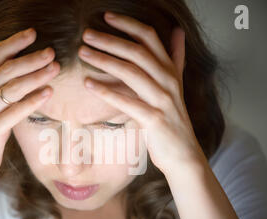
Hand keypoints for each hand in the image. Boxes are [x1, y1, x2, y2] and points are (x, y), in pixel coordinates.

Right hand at [0, 28, 59, 179]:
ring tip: (55, 69)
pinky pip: (14, 113)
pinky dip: (32, 102)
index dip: (15, 42)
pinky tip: (48, 93)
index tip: (34, 33)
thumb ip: (1, 79)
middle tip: (52, 53)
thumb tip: (2, 51)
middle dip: (31, 59)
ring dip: (35, 77)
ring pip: (12, 89)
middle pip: (8, 70)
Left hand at [78, 11, 205, 174]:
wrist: (183, 153)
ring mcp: (162, 99)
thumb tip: (177, 31)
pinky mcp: (154, 119)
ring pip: (131, 72)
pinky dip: (106, 91)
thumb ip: (175, 58)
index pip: (150, 38)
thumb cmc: (173, 119)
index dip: (128, 24)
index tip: (106, 16)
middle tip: (86, 34)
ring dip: (105, 60)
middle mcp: (168, 81)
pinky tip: (88, 84)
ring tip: (83, 53)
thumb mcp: (177, 85)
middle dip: (110, 40)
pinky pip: (127, 101)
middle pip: (137, 51)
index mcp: (170, 70)